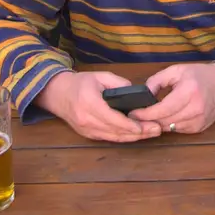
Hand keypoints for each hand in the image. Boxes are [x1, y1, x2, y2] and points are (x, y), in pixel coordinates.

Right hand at [35, 70, 162, 142]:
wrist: (58, 94)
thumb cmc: (81, 83)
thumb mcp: (100, 76)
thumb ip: (119, 84)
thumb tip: (136, 94)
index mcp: (89, 102)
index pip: (112, 118)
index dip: (129, 124)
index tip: (145, 126)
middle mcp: (86, 119)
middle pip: (115, 130)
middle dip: (138, 132)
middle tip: (157, 130)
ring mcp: (86, 130)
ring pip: (113, 137)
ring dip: (133, 137)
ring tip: (151, 133)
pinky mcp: (88, 135)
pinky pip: (108, 138)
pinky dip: (123, 137)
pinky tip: (137, 135)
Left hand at [133, 62, 214, 135]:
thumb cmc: (200, 75)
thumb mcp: (176, 70)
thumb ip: (157, 81)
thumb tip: (143, 95)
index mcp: (189, 92)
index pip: (162, 109)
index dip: (145, 113)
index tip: (132, 113)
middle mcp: (195, 109)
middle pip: (164, 121)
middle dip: (148, 120)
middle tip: (135, 116)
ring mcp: (198, 121)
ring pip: (169, 128)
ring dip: (158, 123)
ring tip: (148, 116)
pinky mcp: (199, 128)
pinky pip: (177, 130)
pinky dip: (169, 125)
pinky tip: (165, 117)